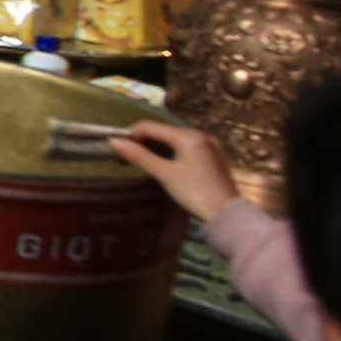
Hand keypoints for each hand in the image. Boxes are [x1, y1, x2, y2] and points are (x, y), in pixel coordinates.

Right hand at [109, 119, 239, 220]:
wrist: (227, 213)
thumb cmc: (194, 193)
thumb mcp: (164, 174)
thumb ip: (139, 156)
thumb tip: (112, 142)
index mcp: (188, 135)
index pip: (151, 126)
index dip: (131, 134)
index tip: (118, 148)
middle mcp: (200, 134)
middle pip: (163, 131)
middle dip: (144, 141)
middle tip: (128, 158)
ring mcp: (209, 144)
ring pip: (175, 139)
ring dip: (157, 147)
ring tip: (143, 162)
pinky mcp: (213, 155)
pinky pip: (187, 147)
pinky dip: (172, 152)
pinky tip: (165, 165)